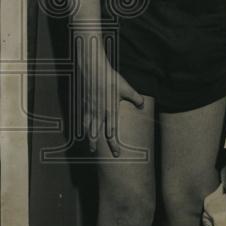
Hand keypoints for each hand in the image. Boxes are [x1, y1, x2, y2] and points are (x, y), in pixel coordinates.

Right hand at [76, 41, 144, 155]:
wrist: (93, 70)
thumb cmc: (110, 78)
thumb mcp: (126, 87)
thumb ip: (135, 97)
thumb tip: (142, 105)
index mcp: (110, 110)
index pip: (112, 132)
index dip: (114, 144)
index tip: (117, 153)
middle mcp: (99, 113)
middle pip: (99, 134)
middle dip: (104, 146)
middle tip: (108, 156)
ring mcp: (90, 109)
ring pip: (89, 129)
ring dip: (91, 139)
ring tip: (92, 148)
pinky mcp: (84, 104)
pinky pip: (83, 120)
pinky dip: (84, 128)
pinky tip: (85, 132)